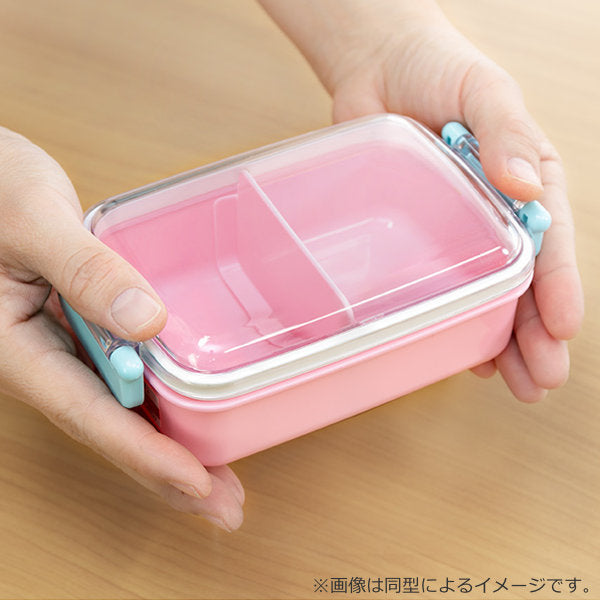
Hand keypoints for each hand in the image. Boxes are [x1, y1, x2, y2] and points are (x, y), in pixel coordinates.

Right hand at [0, 127, 243, 529]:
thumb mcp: (35, 223)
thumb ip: (87, 272)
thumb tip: (147, 321)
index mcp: (16, 347)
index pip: (89, 412)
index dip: (146, 452)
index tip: (197, 482)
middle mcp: (42, 359)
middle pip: (109, 428)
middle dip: (166, 472)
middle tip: (224, 505)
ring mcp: (62, 348)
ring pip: (117, 410)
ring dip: (166, 447)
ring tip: (216, 481)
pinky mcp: (80, 332)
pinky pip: (120, 378)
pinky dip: (156, 405)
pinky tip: (186, 422)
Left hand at [261, 0, 583, 401]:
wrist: (379, 67)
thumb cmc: (438, 69)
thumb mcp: (486, 90)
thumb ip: (507, 134)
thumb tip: (526, 183)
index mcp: (527, 180)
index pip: (551, 241)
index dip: (558, 287)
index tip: (561, 328)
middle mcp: (497, 213)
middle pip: (524, 282)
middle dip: (535, 333)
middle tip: (539, 380)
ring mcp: (459, 231)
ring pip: (488, 295)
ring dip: (502, 341)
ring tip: (513, 383)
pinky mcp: (420, 237)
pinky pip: (443, 285)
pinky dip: (459, 320)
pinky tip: (467, 353)